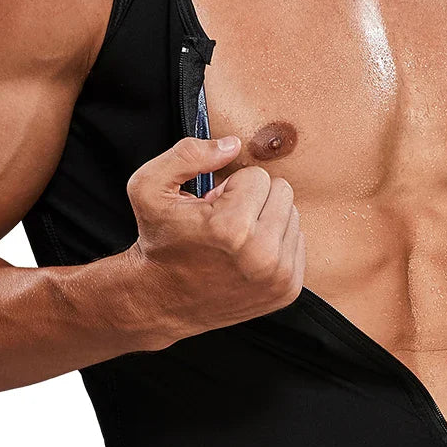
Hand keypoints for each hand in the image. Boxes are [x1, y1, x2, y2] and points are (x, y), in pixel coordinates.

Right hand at [124, 135, 305, 345]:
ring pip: (292, 215)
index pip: (258, 176)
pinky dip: (275, 242)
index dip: (230, 186)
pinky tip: (247, 254)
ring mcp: (279, 276)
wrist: (161, 301)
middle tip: (224, 221)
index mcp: (232, 228)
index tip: (212, 207)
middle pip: (282, 192)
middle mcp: (262, 255)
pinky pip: (298, 241)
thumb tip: (232, 145)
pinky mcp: (288, 289)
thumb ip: (187, 154)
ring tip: (235, 239)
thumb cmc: (158, 242)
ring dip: (265, 220)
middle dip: (252, 199)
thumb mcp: (149, 188)